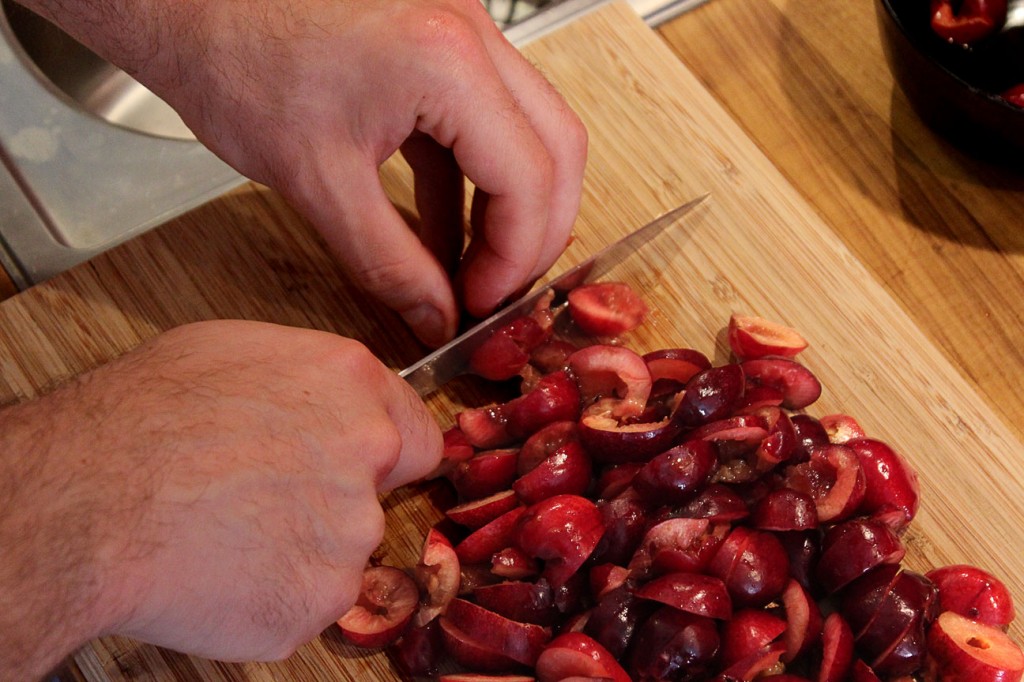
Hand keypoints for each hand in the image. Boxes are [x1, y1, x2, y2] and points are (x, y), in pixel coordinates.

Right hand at [0, 321, 441, 678]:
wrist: (87, 501)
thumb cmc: (140, 419)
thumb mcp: (230, 351)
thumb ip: (307, 381)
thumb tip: (326, 401)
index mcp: (352, 384)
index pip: (418, 435)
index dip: (385, 457)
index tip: (362, 469)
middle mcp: (368, 453)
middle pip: (374, 497)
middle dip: (331, 503)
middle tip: (260, 499)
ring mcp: (349, 532)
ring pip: (339, 554)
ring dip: (299, 551)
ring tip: (227, 532)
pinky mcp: (318, 598)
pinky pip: (305, 601)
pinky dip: (271, 597)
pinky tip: (221, 570)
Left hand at [22, 0, 587, 346]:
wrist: (189, 2)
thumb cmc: (234, 58)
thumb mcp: (316, 182)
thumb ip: (388, 264)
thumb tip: (435, 316)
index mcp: (445, 62)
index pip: (530, 178)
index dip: (516, 257)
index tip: (481, 302)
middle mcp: (469, 33)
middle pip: (556, 148)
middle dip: (535, 232)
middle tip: (495, 290)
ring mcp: (460, 30)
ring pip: (531, 132)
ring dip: (509, 207)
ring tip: (471, 269)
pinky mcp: (438, 42)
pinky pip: (484, 121)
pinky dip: (473, 180)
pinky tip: (444, 229)